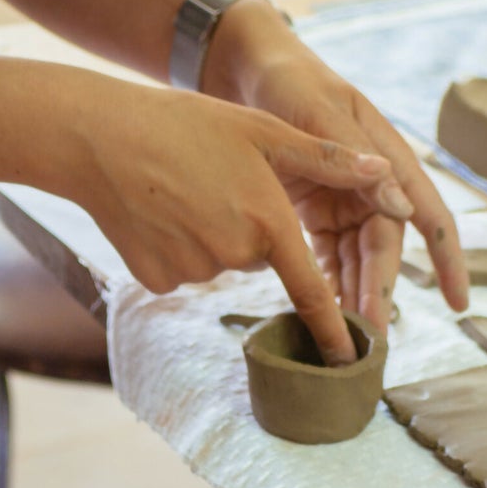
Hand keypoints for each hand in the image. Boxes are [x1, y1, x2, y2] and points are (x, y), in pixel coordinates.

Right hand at [65, 70, 416, 363]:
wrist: (101, 140)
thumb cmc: (187, 124)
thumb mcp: (262, 131)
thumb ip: (326, 159)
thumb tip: (385, 177)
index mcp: (269, 222)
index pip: (312, 291)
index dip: (332, 330)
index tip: (351, 362)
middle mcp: (236, 256)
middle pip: (259, 255)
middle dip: (249, 226)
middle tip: (218, 180)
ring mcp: (193, 273)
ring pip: (219, 260)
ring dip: (212, 233)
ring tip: (182, 187)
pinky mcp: (157, 281)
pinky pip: (183, 270)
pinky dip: (177, 246)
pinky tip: (159, 209)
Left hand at [202, 0, 468, 332]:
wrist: (242, 66)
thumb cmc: (288, 80)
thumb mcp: (320, 111)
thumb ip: (355, 158)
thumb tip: (403, 209)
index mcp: (386, 155)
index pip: (428, 214)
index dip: (446, 260)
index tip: (458, 303)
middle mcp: (371, 181)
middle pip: (385, 246)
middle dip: (380, 289)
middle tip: (368, 335)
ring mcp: (343, 196)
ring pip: (358, 256)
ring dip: (354, 292)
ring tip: (345, 334)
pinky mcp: (313, 206)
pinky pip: (327, 251)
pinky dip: (326, 279)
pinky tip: (320, 310)